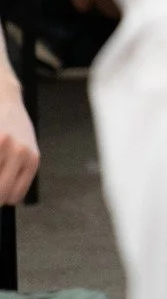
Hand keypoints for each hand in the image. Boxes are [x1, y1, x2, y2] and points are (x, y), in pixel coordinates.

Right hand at [0, 82, 37, 205]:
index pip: (15, 195)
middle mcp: (18, 152)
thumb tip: (7, 197)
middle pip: (0, 193)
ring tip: (0, 165)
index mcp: (31, 159)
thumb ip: (19, 170)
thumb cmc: (14, 126)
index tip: (0, 198)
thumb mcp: (25, 147)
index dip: (3, 200)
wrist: (5, 98)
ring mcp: (1, 145)